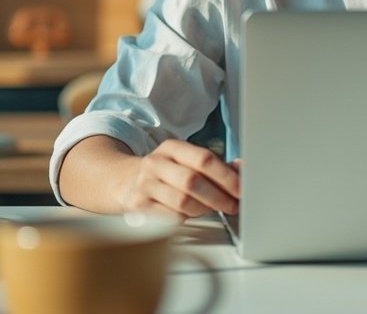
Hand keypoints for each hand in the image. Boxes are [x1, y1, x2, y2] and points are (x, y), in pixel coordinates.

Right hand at [119, 139, 239, 219]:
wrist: (123, 182)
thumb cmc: (164, 173)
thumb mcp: (185, 161)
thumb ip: (214, 165)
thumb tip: (243, 168)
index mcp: (172, 148)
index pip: (204, 159)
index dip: (226, 176)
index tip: (240, 189)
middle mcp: (156, 163)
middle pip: (193, 181)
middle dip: (218, 197)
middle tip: (232, 206)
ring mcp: (145, 185)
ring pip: (182, 202)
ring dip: (203, 209)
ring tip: (211, 209)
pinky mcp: (139, 206)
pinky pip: (170, 217)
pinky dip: (186, 219)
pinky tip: (191, 214)